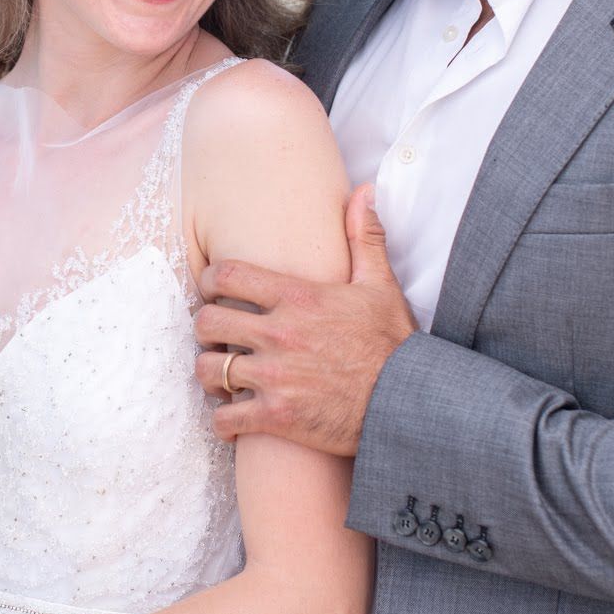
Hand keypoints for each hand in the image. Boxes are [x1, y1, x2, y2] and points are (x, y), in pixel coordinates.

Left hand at [195, 184, 415, 456]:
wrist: (407, 404)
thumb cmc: (392, 345)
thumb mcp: (380, 286)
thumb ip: (364, 238)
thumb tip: (364, 192)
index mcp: (297, 298)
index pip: (227, 274)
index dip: (210, 280)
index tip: (213, 290)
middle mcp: (279, 334)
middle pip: (207, 321)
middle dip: (205, 327)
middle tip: (215, 335)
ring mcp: (275, 376)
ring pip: (208, 369)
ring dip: (210, 373)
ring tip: (222, 375)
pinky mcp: (276, 416)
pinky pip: (224, 419)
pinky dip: (223, 421)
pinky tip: (234, 418)